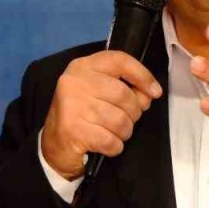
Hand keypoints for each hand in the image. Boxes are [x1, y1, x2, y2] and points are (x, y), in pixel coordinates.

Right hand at [42, 51, 162, 179]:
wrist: (54, 145)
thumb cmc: (82, 115)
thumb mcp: (99, 92)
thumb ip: (124, 87)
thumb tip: (149, 94)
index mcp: (82, 66)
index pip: (120, 60)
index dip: (142, 75)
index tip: (154, 91)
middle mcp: (74, 82)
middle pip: (123, 94)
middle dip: (133, 112)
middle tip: (127, 119)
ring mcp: (71, 106)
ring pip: (119, 120)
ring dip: (124, 132)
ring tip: (114, 133)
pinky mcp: (73, 130)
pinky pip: (111, 141)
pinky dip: (115, 147)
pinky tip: (106, 144)